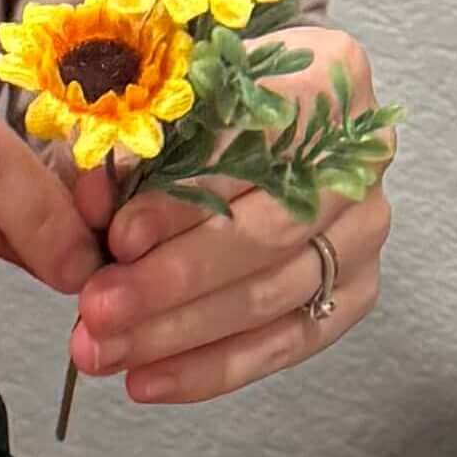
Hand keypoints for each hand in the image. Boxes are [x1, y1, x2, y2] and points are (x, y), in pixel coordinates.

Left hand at [66, 27, 389, 405]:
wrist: (268, 113)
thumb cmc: (208, 99)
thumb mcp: (163, 96)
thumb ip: (130, 144)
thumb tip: (92, 206)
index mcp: (327, 77)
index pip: (250, 150)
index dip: (181, 201)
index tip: (116, 238)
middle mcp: (360, 157)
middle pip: (266, 233)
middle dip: (172, 281)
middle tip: (99, 310)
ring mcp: (364, 227)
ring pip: (272, 295)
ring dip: (180, 333)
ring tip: (105, 350)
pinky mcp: (357, 287)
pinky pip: (288, 341)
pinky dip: (214, 367)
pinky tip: (150, 380)